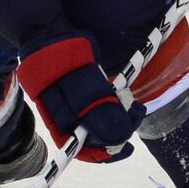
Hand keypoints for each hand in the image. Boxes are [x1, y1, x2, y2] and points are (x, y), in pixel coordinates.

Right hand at [16, 32, 146, 162]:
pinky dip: (117, 106)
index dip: (106, 152)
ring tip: (135, 107)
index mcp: (60, 124)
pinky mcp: (87, 93)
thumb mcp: (81, 85)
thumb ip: (97, 110)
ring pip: (103, 123)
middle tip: (136, 113)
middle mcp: (69, 119)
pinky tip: (126, 98)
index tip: (127, 146)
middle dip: (119, 131)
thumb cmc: (60, 60)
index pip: (83, 150)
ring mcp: (77, 106)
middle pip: (96, 138)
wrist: (52, 35)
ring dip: (121, 118)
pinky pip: (104, 108)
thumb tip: (118, 138)